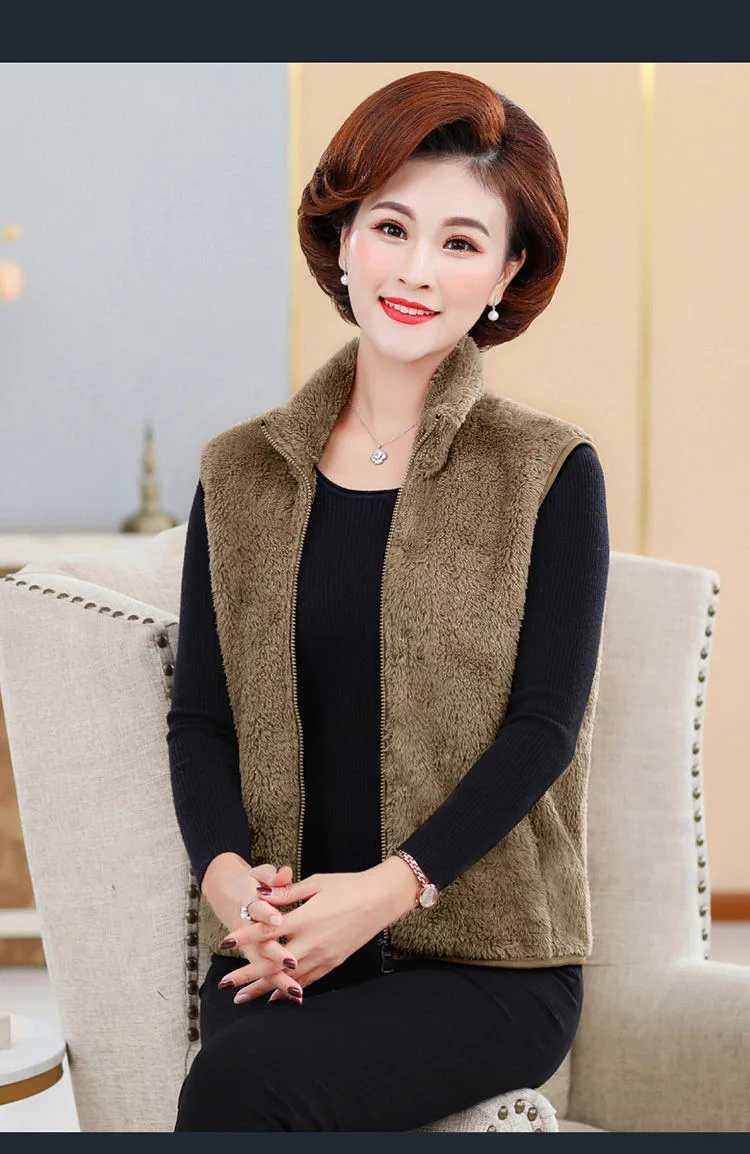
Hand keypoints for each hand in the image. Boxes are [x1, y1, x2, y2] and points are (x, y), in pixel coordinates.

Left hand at [222, 863, 413, 1003]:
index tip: (225, 944)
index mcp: (306, 918)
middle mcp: (312, 941)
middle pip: (273, 963)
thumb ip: (286, 893)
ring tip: (243, 998)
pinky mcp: (333, 962)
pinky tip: (276, 996)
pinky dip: (290, 989)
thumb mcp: (315, 883)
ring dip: (264, 988)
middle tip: (225, 985)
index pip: (268, 931)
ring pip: (288, 977)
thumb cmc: (347, 886)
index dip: (245, 937)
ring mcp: (324, 955)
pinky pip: (307, 981)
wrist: (380, 899)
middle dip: (247, 975)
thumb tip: (260, 895)